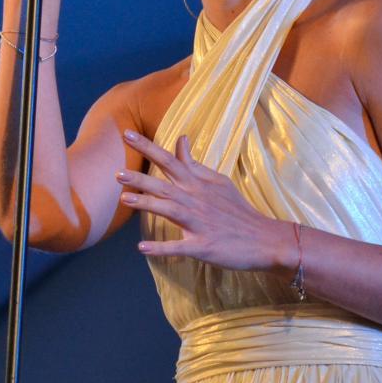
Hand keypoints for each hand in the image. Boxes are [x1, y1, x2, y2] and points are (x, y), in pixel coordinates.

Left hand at [116, 130, 290, 272]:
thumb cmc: (237, 210)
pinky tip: (142, 248)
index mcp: (198, 184)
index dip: (147, 147)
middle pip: (165, 185)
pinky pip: (179, 247)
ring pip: (169, 210)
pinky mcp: (203, 246)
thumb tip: (180, 139)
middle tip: (116, 172)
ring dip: (147, 205)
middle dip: (140, 178)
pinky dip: (161, 248)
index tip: (125, 134)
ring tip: (125, 200)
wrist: (265, 239)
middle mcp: (196, 200)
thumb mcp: (218, 182)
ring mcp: (199, 223)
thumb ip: (194, 163)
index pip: (170, 160)